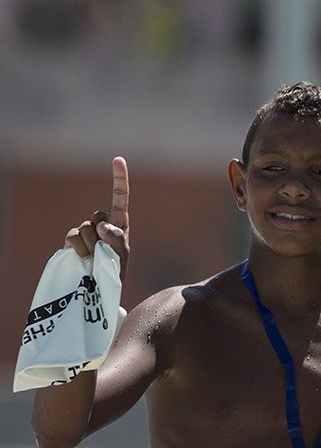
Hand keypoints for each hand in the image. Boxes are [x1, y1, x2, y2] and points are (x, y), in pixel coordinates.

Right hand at [65, 156, 130, 280]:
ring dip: (92, 245)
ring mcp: (85, 230)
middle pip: (98, 216)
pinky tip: (84, 258)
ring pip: (86, 228)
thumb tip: (101, 225)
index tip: (118, 159)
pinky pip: (73, 236)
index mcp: (119, 221)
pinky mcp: (71, 240)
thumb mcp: (123, 255)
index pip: (120, 197)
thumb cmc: (115, 269)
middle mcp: (101, 222)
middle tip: (106, 253)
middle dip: (103, 236)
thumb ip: (117, 238)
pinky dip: (80, 248)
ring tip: (96, 258)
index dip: (119, 178)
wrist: (97, 288)